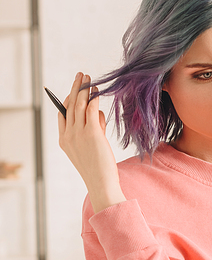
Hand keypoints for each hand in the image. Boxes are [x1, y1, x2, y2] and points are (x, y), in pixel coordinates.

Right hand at [58, 72, 125, 213]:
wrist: (101, 183)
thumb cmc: (98, 168)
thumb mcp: (90, 147)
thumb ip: (91, 129)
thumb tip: (96, 112)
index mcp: (63, 140)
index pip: (62, 115)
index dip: (68, 100)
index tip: (75, 90)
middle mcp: (68, 136)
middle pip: (69, 105)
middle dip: (75, 88)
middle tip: (81, 75)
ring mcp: (79, 134)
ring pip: (79, 105)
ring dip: (84, 89)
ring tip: (89, 79)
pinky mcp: (92, 134)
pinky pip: (91, 110)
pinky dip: (93, 99)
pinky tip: (97, 92)